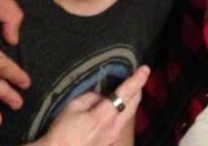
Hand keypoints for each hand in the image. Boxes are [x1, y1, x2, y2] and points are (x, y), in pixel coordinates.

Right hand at [34, 66, 149, 145]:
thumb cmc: (62, 133)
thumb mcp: (72, 107)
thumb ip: (91, 98)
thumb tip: (101, 98)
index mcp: (105, 116)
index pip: (126, 93)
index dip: (137, 79)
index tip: (145, 69)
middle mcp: (114, 128)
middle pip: (134, 104)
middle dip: (138, 88)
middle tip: (139, 76)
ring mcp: (113, 137)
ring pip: (129, 114)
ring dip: (131, 100)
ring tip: (127, 90)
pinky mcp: (109, 143)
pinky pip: (121, 123)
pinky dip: (122, 111)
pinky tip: (115, 108)